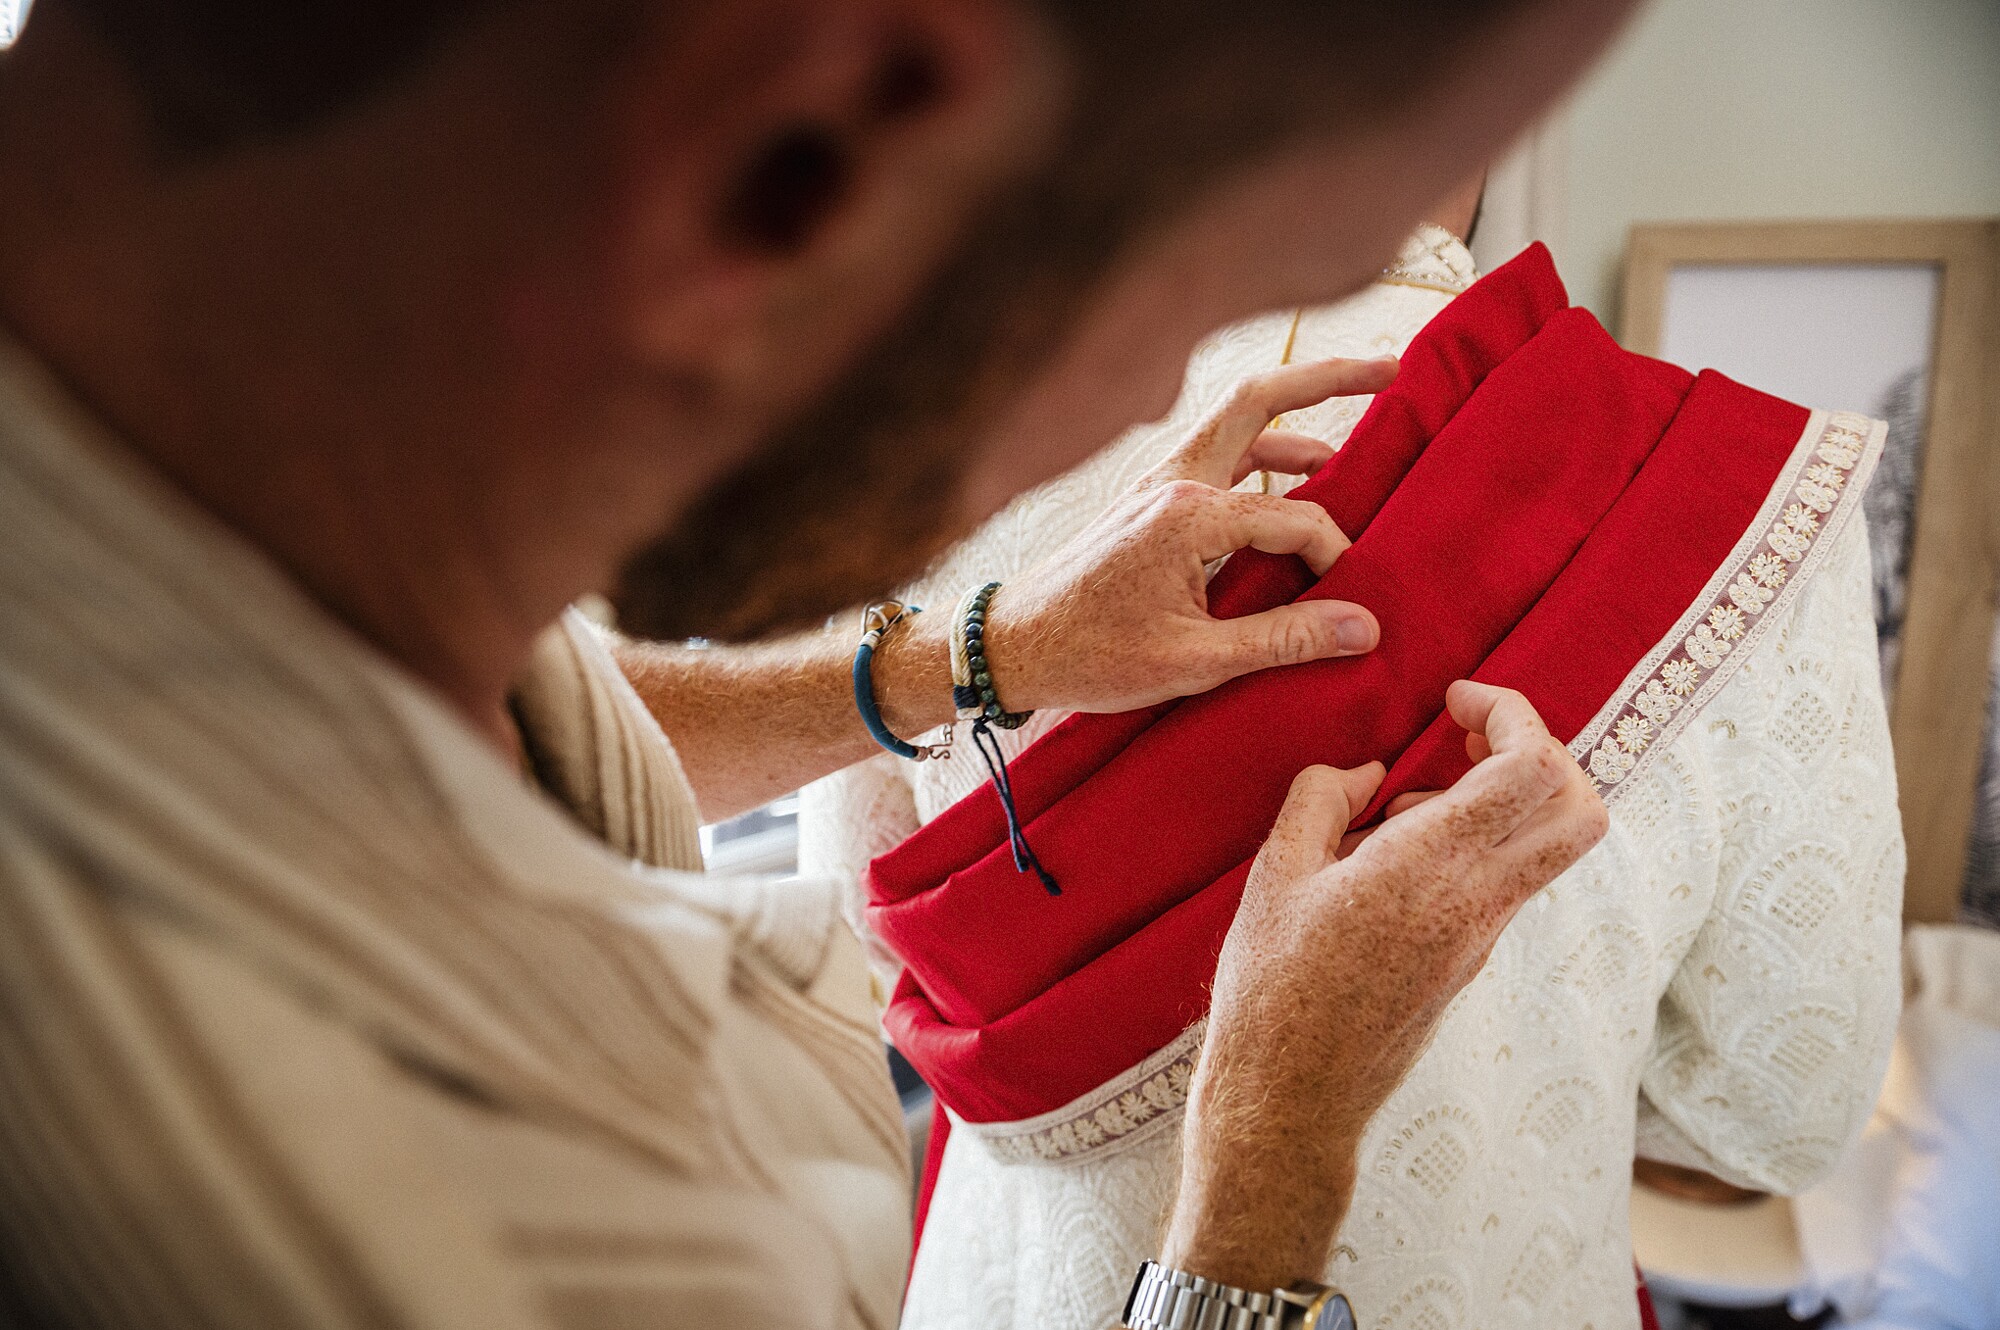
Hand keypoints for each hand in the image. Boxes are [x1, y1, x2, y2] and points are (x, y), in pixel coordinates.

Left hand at [974, 356, 1397, 715]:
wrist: (1008, 648)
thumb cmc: (1089, 655)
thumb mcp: (1194, 661)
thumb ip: (1284, 639)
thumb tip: (1364, 626)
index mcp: (1187, 512)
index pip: (1296, 518)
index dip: (1333, 558)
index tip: (1349, 604)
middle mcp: (1171, 480)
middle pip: (1259, 401)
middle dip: (1327, 379)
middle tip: (1391, 369)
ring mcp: (1155, 484)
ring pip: (1236, 427)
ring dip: (1294, 424)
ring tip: (1349, 444)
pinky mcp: (1146, 501)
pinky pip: (1216, 461)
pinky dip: (1260, 461)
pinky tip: (1288, 485)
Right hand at [1161, 681, 1608, 1290]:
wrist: (1291, 1099)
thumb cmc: (1270, 990)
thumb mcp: (1275, 874)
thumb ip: (1324, 799)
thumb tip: (1368, 772)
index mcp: (1429, 868)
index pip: (1531, 769)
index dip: (1511, 712)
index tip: (1456, 699)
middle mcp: (1476, 902)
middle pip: (1578, 808)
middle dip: (1538, 749)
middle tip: (1469, 735)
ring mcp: (1481, 936)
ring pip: (1549, 845)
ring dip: (1504, 797)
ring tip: (1409, 801)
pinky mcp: (1469, 960)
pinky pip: (1505, 880)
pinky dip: (1474, 842)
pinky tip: (1391, 853)